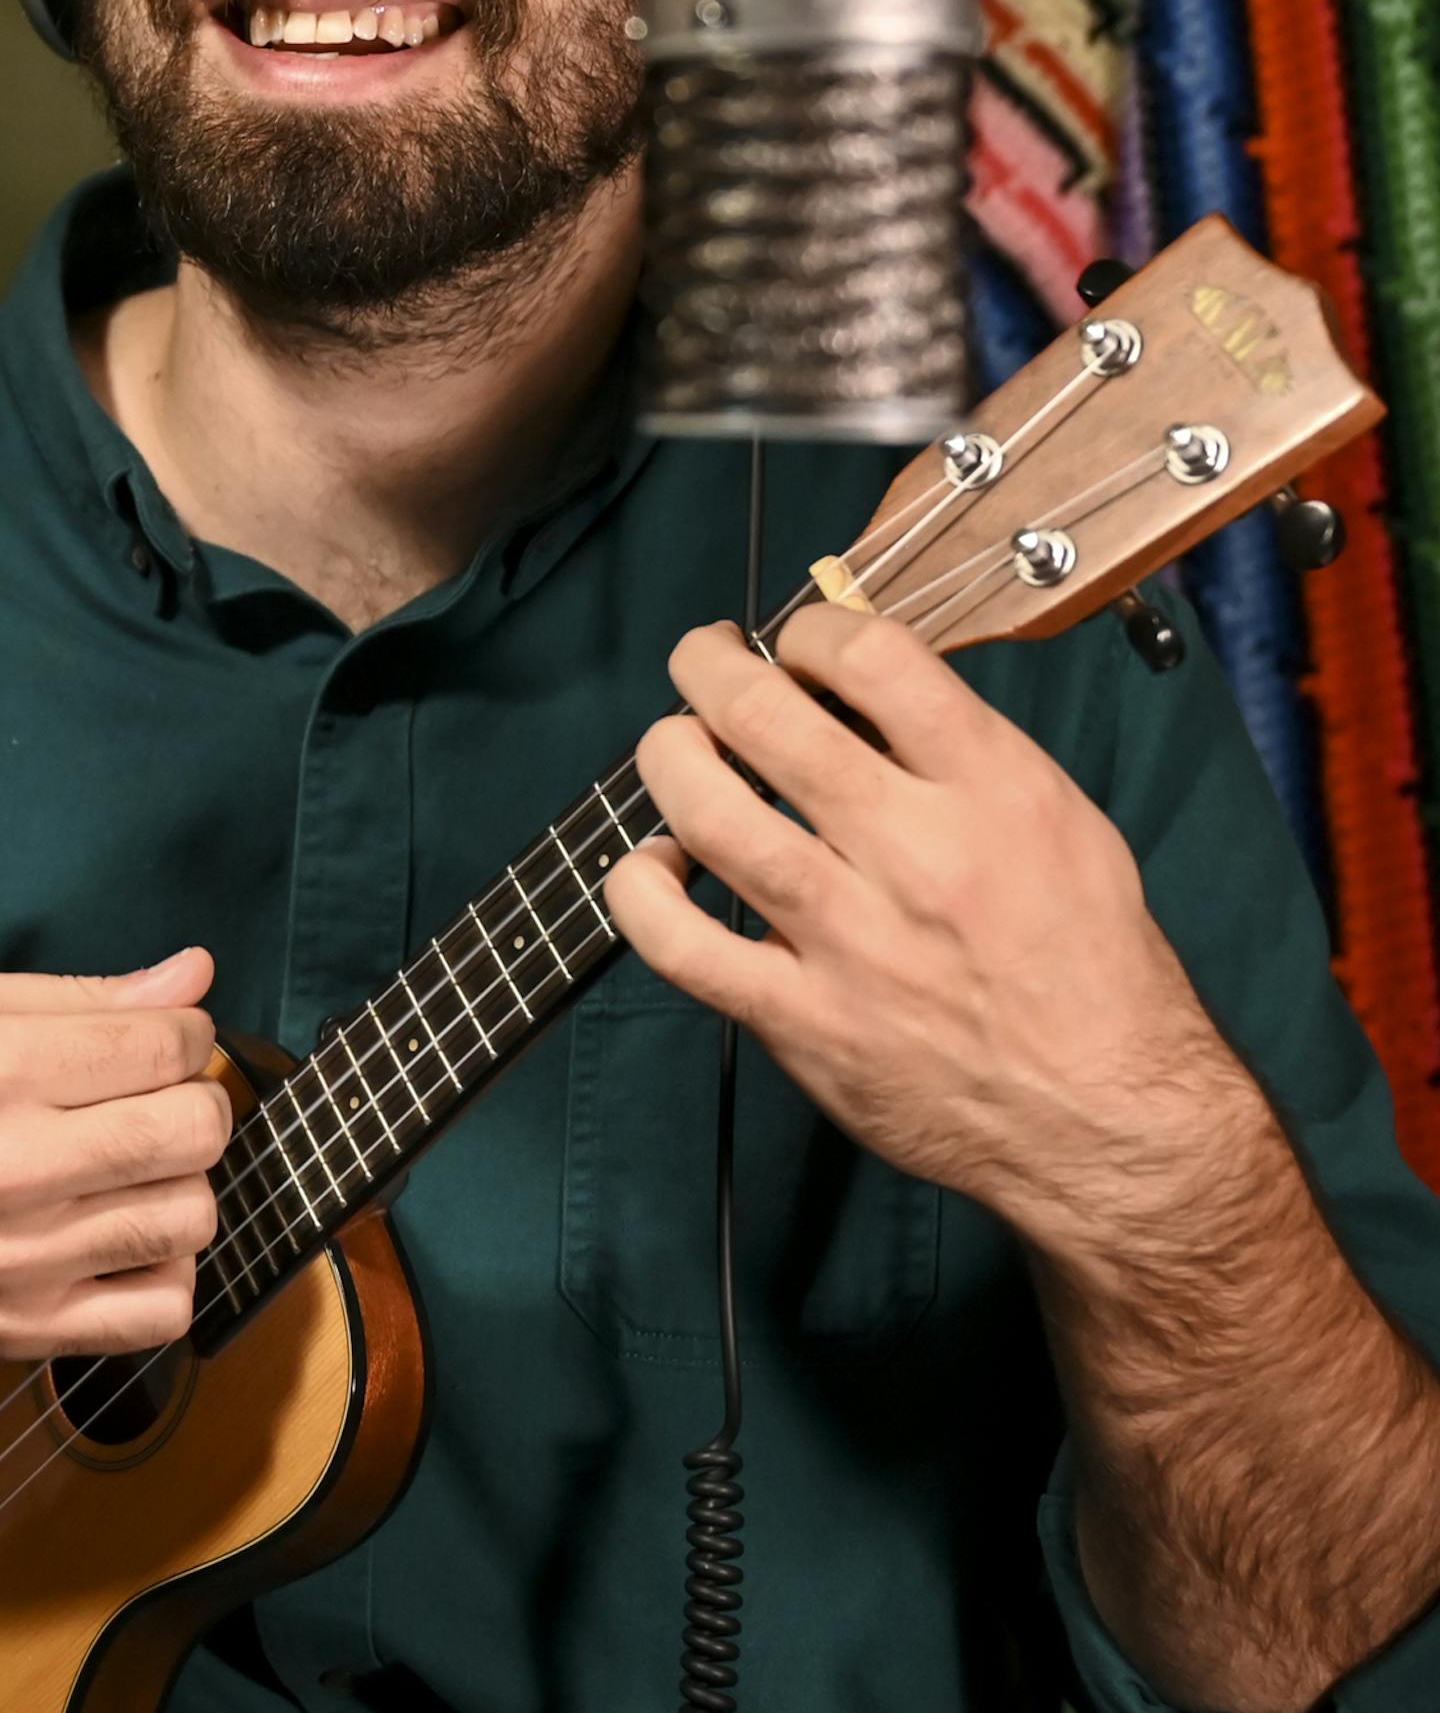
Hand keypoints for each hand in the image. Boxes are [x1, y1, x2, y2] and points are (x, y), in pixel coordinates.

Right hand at [0, 947, 232, 1366]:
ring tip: (133, 1169)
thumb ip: (75, 994)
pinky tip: (122, 1239)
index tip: (165, 1039)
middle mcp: (5, 1168)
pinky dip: (165, 1271)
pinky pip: (159, 1315)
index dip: (188, 1031)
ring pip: (190, 1218)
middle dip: (196, 1101)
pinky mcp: (14, 1334)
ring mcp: (14, 1263)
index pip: (163, 1045)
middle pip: (193, 1132)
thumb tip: (194, 977)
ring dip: (182, 1183)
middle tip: (156, 1098)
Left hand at [606, 609, 1234, 1246]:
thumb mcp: (1058, 819)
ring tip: (674, 744)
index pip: (872, 657)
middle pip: (767, 719)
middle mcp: (915, 856)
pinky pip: (681, 945)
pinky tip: (652, 865)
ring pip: (709, 815)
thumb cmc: (1087, 962)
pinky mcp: (804, 1022)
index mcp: (992, 790)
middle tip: (703, 660)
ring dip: (668, 756)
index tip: (797, 642)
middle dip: (709, 666)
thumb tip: (853, 682)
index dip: (812, 629)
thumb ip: (960, 748)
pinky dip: (642, 892)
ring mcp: (850, 941)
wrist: (1108, 1121)